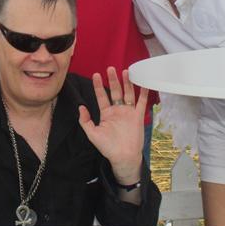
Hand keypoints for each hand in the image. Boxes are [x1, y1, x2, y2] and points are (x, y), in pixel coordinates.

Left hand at [78, 66, 147, 183]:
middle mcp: (117, 110)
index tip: (96, 75)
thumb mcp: (92, 134)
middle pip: (115, 91)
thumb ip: (85, 121)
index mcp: (106, 113)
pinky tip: (144, 84)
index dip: (99, 86)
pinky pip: (141, 103)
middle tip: (110, 68)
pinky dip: (143, 93)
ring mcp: (128, 112)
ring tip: (125, 71)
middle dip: (113, 80)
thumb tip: (81, 107)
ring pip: (128, 94)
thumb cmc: (108, 147)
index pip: (102, 96)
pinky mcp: (138, 116)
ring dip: (127, 83)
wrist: (124, 157)